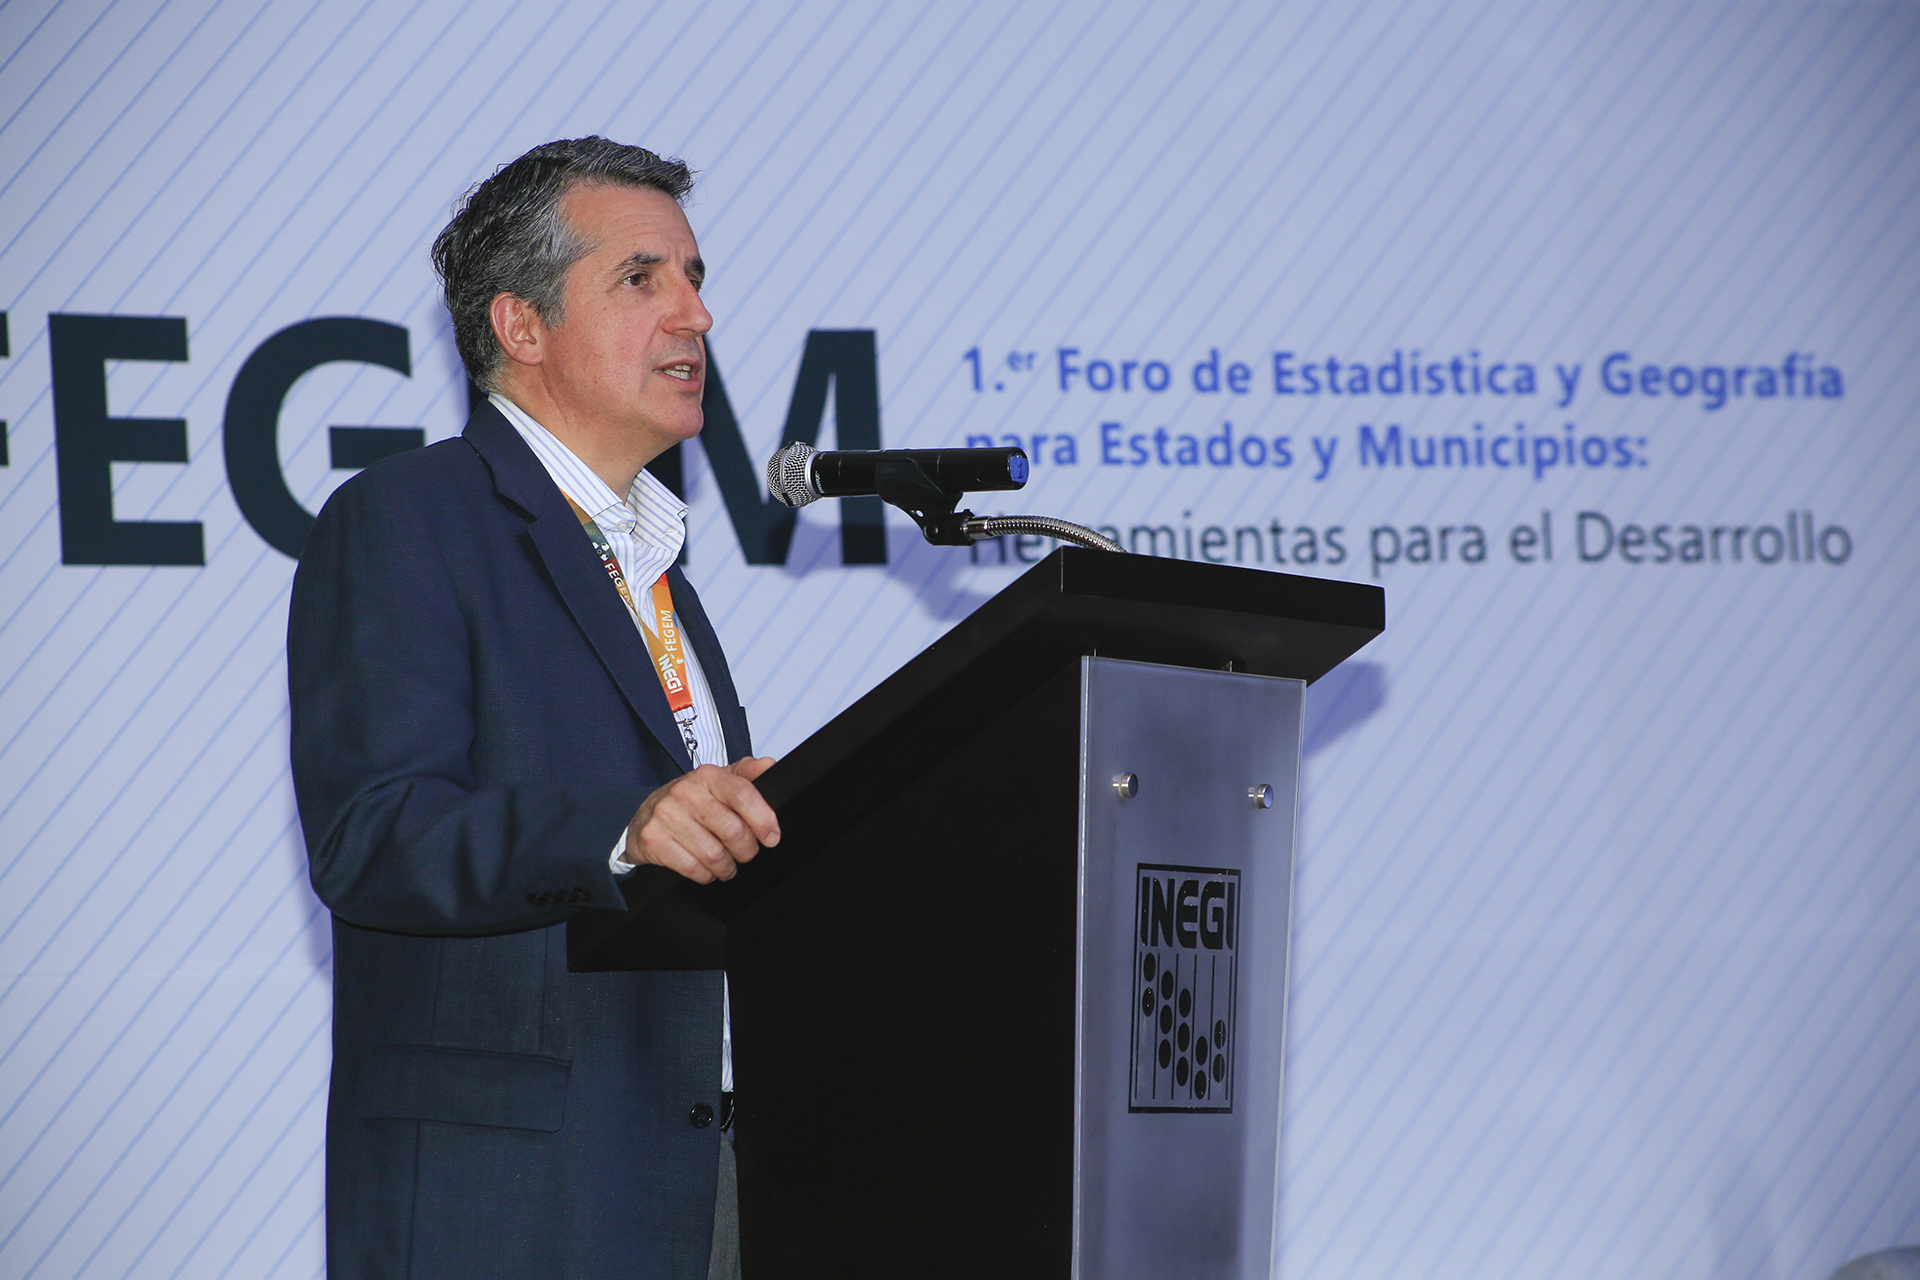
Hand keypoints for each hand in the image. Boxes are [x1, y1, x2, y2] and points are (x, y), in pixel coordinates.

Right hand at [622, 756, 779, 883]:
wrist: (642, 817)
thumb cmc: (687, 802)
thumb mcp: (716, 782)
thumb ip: (745, 773)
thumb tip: (769, 765)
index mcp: (707, 776)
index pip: (743, 795)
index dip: (763, 820)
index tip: (772, 836)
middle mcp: (685, 792)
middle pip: (733, 831)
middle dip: (746, 850)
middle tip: (745, 852)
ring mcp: (667, 815)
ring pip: (715, 855)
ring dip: (727, 867)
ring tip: (726, 864)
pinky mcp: (653, 839)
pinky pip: (693, 868)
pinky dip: (706, 875)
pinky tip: (706, 869)